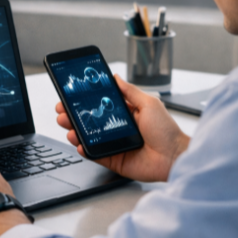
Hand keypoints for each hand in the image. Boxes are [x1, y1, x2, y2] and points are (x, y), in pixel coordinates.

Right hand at [55, 74, 188, 182]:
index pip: (99, 106)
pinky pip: (95, 155)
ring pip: (89, 138)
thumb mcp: (148, 103)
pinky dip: (85, 150)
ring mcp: (114, 145)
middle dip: (73, 116)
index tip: (71, 97)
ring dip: (75, 131)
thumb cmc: (167, 130)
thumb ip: (130, 91)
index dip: (84, 102)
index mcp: (125, 114)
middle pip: (90, 121)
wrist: (175, 156)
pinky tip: (79, 143)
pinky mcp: (114, 160)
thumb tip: (115, 77)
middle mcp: (117, 129)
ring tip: (68, 127)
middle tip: (62, 112)